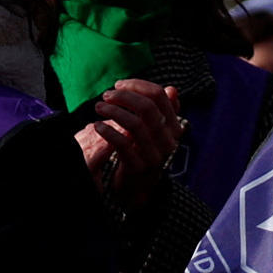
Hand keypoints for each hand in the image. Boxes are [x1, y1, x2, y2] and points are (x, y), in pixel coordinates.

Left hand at [74, 80, 181, 200]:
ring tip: (99, 107)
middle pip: (148, 108)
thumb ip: (163, 111)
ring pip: (135, 124)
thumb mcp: (155, 130)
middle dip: (124, 97)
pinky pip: (123, 144)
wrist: (137, 187)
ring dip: (113, 112)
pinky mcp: (138, 167)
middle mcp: (169, 140)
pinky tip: (97, 125)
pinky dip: (108, 131)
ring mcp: (155, 155)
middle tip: (106, 95)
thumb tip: (172, 89)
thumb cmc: (143, 151)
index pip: (160, 96)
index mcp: (174, 127)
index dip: (137, 86)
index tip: (118, 85)